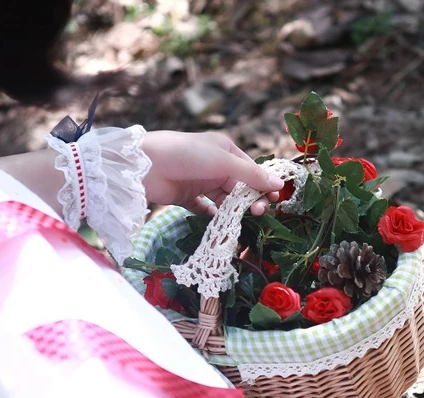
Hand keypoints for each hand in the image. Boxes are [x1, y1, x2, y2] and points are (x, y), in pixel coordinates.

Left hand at [140, 131, 283, 215]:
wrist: (145, 165)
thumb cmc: (186, 154)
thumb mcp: (223, 161)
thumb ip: (250, 175)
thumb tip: (279, 184)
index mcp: (225, 150)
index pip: (251, 170)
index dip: (263, 185)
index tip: (274, 200)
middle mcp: (214, 165)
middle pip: (240, 186)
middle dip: (251, 199)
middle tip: (259, 212)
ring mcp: (200, 182)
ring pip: (225, 199)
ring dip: (235, 208)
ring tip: (241, 218)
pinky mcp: (186, 197)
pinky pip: (205, 208)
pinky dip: (213, 215)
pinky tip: (220, 222)